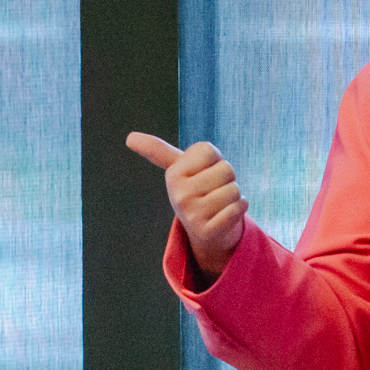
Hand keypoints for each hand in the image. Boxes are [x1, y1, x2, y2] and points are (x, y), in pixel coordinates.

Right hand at [126, 132, 247, 279]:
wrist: (204, 229)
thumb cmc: (195, 189)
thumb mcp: (178, 169)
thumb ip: (157, 151)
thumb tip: (129, 138)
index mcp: (173, 175)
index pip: (209, 150)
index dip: (214, 159)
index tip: (204, 171)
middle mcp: (179, 195)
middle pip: (226, 169)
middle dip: (227, 178)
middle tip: (213, 190)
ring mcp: (193, 215)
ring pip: (234, 190)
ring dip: (234, 195)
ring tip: (219, 203)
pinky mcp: (209, 231)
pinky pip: (239, 208)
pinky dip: (240, 208)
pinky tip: (227, 214)